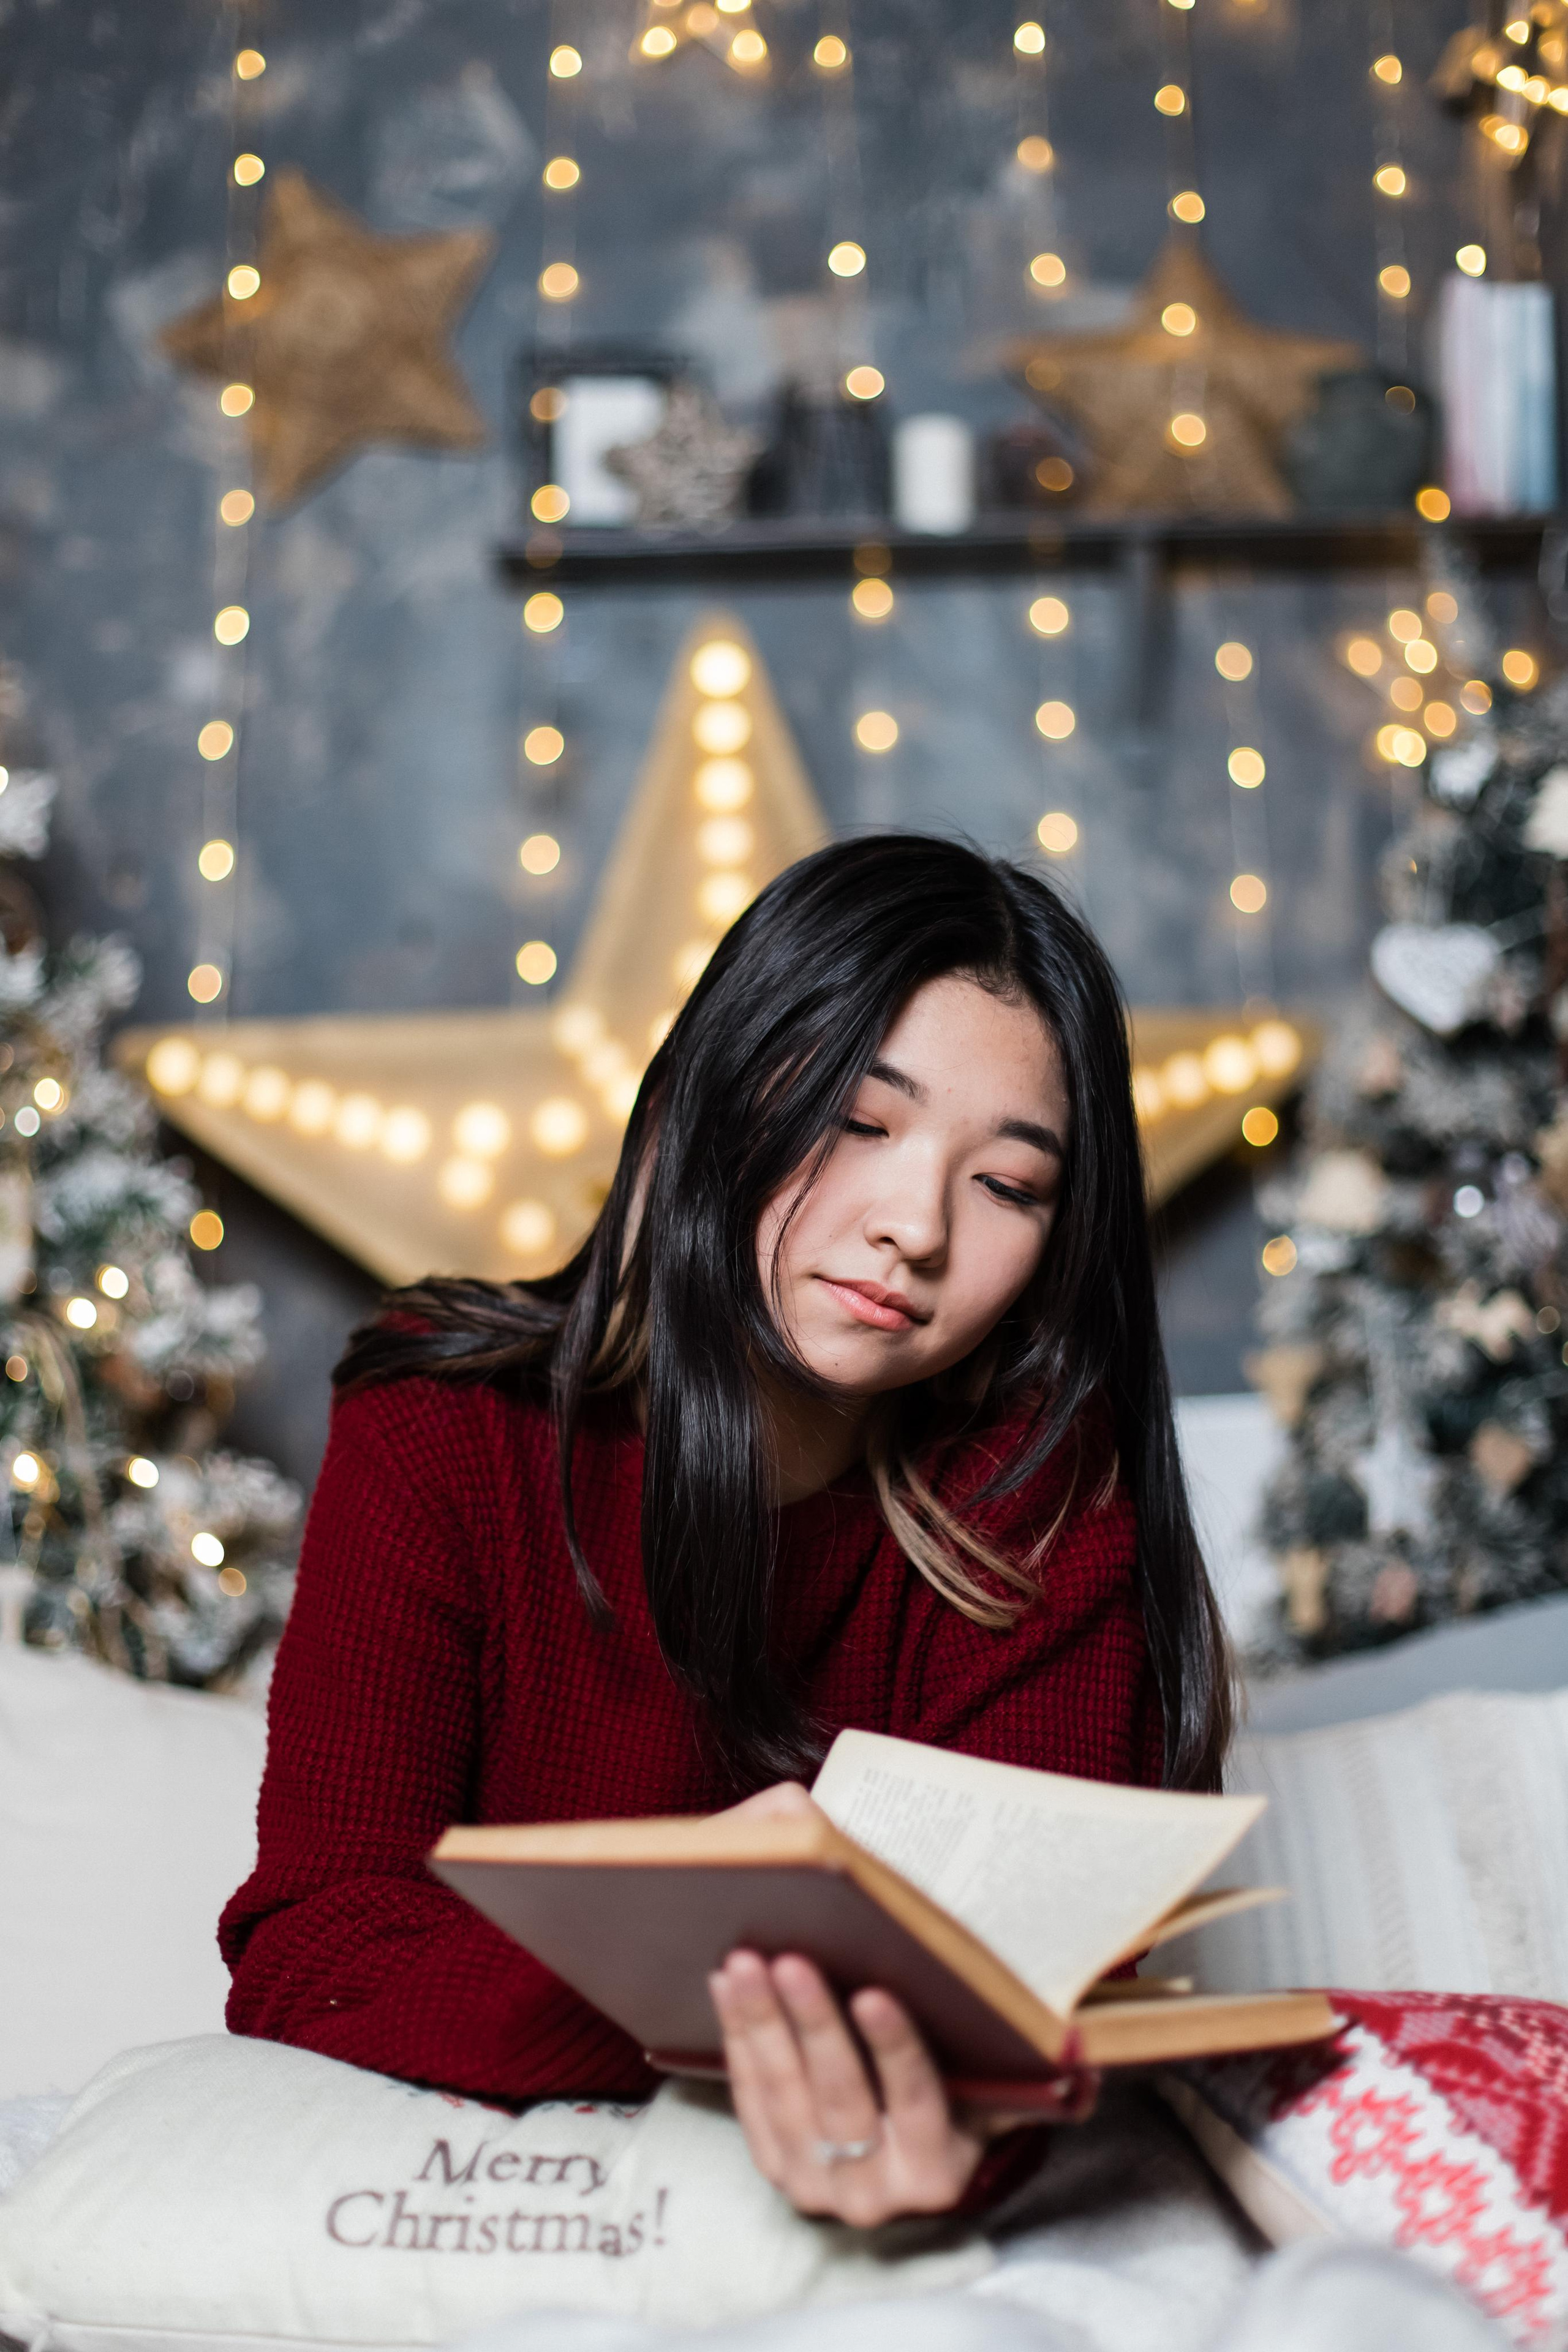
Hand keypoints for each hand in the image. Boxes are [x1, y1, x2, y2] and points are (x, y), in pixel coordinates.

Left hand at [708, 1946, 985, 2225]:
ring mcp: (818, 2188)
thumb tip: (979, 1989)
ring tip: (745, 1964)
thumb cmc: (955, 2103)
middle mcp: (876, 2190)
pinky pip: (749, 2104)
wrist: (910, 2169)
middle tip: (791, 1962)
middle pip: (839, 2098)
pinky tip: (726, 1988)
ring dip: (760, 2024)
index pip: (917, 2102)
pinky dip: (737, 2041)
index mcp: (936, 2171)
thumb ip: (985, 2056)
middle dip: (812, 2024)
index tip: (872, 1995)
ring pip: (784, 2098)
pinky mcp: (776, 2171)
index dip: (893, 2048)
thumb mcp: (982, 2092)